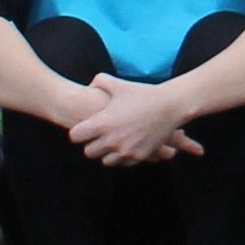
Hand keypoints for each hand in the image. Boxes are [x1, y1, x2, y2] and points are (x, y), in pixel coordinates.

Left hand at [66, 74, 202, 167]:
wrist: (169, 106)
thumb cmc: (143, 94)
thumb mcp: (119, 85)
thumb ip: (100, 82)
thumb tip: (90, 85)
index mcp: (102, 123)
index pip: (75, 136)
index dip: (78, 132)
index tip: (84, 128)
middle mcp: (111, 140)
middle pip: (88, 152)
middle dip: (92, 144)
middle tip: (98, 136)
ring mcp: (125, 151)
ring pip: (105, 161)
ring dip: (107, 153)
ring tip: (113, 141)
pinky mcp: (138, 156)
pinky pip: (123, 163)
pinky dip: (123, 156)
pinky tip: (126, 144)